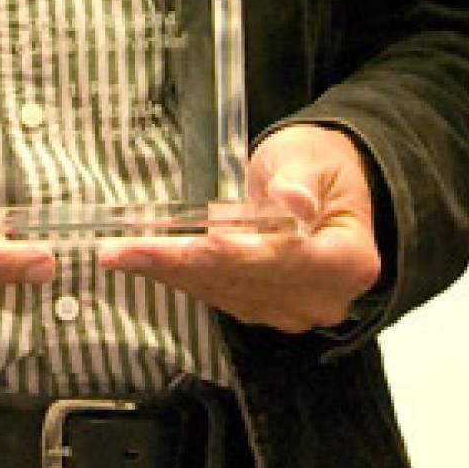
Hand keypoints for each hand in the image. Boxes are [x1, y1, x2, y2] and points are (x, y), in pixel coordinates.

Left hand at [98, 124, 382, 331]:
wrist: (323, 184)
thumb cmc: (321, 166)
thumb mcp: (311, 158)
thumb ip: (299, 182)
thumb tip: (293, 204)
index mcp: (348, 260)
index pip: (288, 260)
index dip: (242, 255)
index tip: (201, 243)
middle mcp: (322, 297)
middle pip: (245, 281)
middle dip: (183, 263)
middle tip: (127, 249)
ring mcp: (291, 308)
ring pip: (221, 290)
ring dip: (168, 271)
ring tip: (119, 252)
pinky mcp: (262, 307)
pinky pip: (214, 292)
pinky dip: (176, 275)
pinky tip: (140, 260)